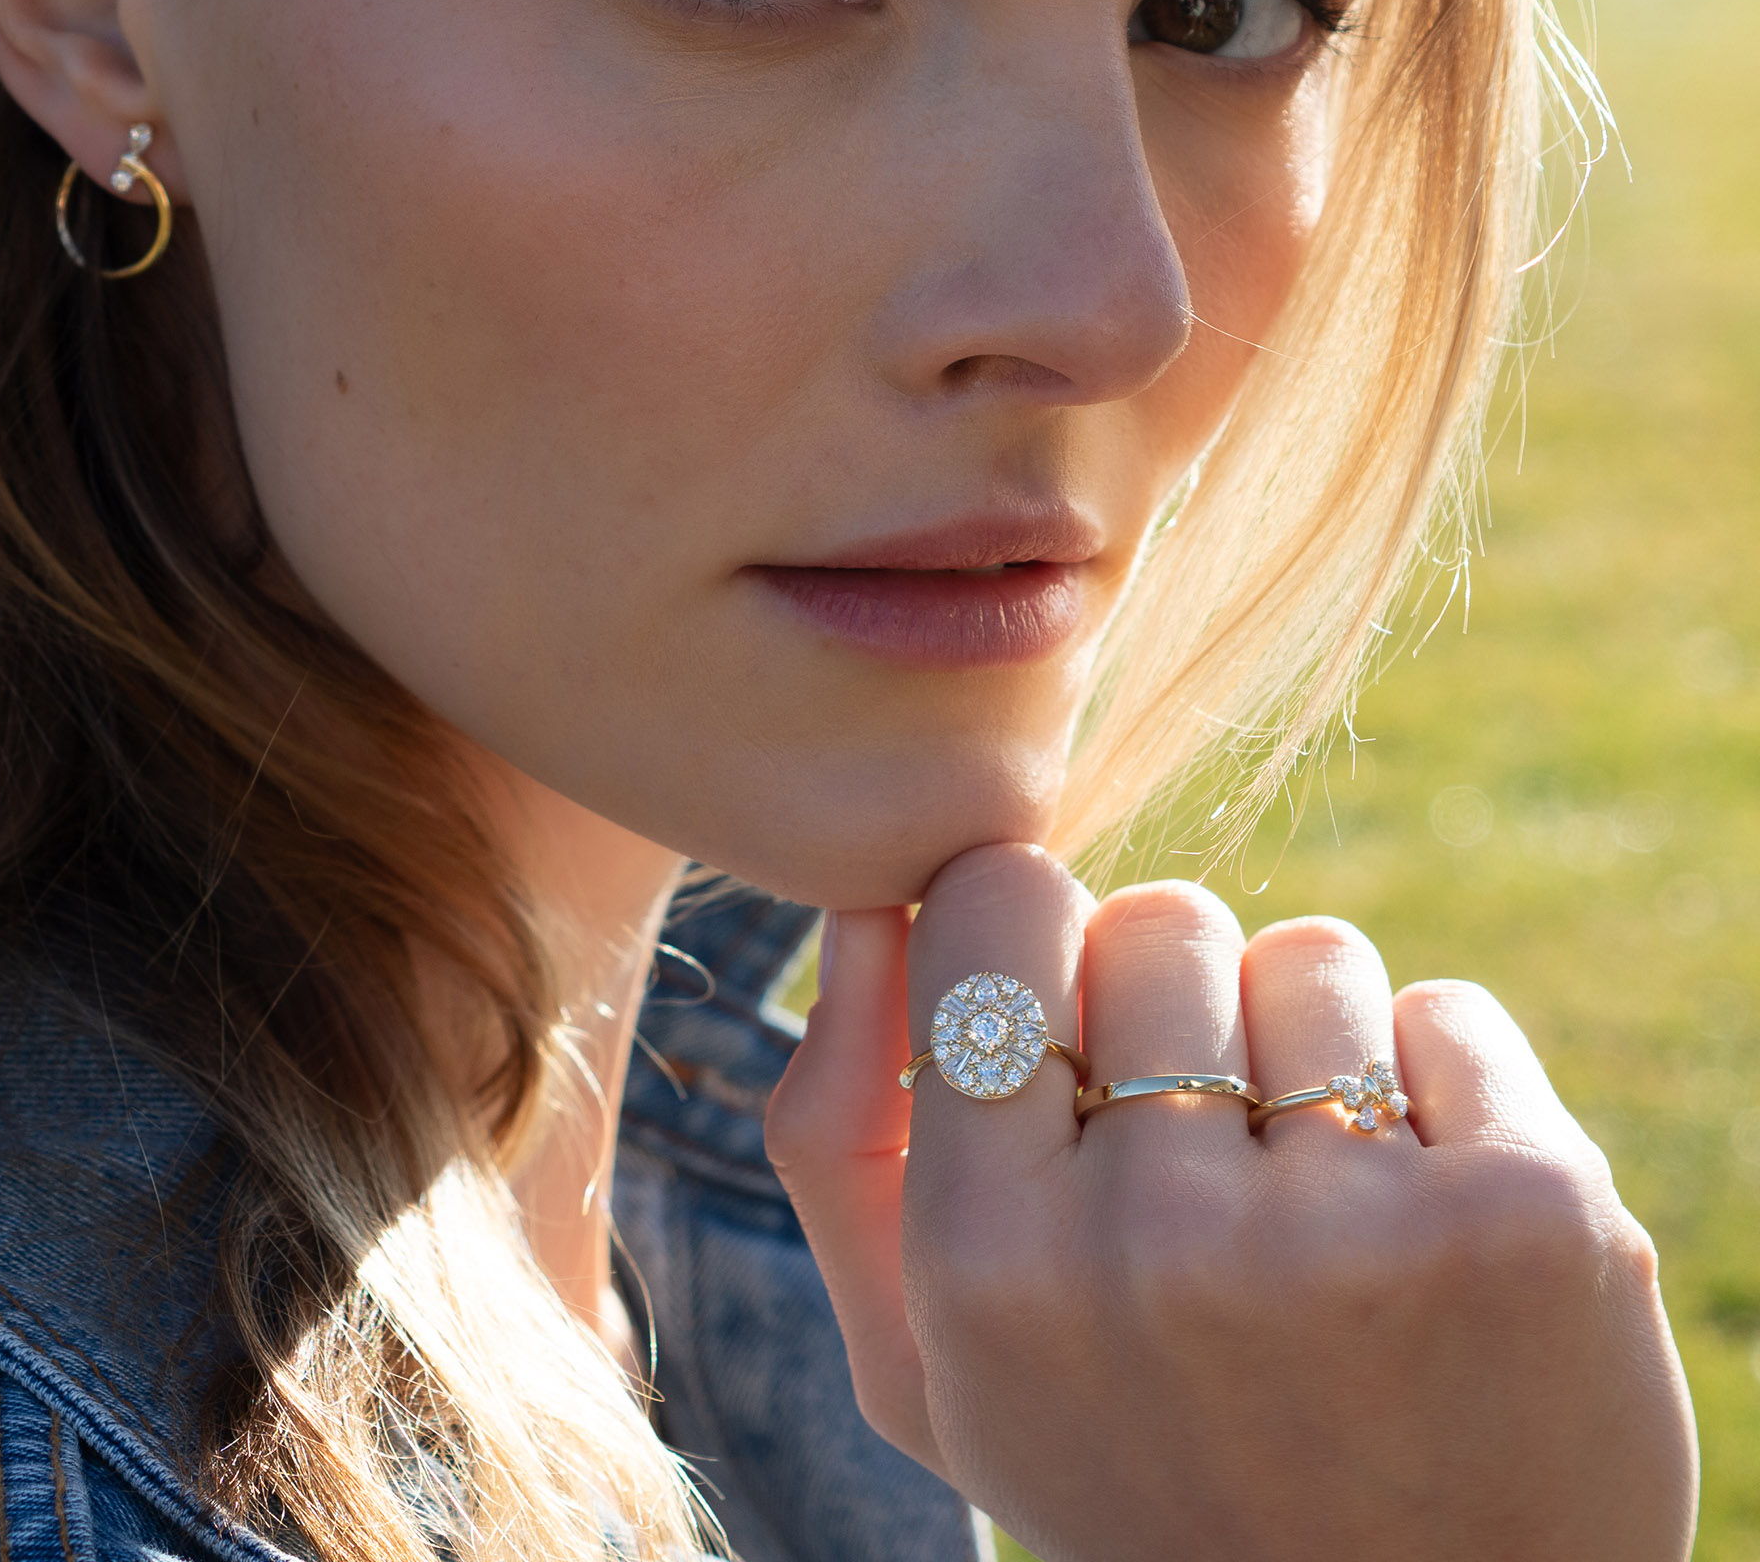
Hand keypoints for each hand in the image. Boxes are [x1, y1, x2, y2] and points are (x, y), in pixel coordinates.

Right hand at [766, 843, 1696, 1561]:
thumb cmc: (1129, 1469)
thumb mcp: (924, 1357)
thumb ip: (841, 1131)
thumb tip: (865, 909)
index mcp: (988, 1261)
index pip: (994, 901)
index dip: (1026, 932)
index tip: (1061, 1018)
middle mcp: (1160, 1241)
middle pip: (1159, 918)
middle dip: (1174, 1009)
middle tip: (1199, 1160)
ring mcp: (1355, 1230)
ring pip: (1309, 953)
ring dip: (1307, 1051)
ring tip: (1312, 1208)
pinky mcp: (1530, 1218)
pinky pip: (1449, 1012)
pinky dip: (1442, 1093)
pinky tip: (1424, 1232)